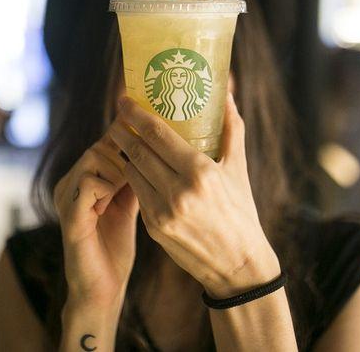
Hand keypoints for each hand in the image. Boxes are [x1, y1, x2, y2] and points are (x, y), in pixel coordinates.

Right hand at [53, 135, 139, 310]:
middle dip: (124, 158)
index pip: (101, 144)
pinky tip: (110, 206)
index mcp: (79, 180)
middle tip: (137, 179)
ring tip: (122, 195)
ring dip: (118, 172)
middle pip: (99, 146)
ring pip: (94, 157)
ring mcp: (66, 197)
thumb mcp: (126, 205)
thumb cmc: (114, 247)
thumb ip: (132, 179)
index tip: (148, 142)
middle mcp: (68, 184)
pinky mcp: (69, 214)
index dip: (124, 140)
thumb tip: (150, 152)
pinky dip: (108, 189)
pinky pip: (89, 183)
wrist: (103, 287)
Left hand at [109, 94, 280, 298]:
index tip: (125, 99)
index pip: (157, 135)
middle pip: (137, 150)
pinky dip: (133, 176)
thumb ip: (232, 129)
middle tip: (118, 115)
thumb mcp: (238, 168)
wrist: (238, 263)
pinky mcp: (154, 228)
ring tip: (124, 138)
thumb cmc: (241, 210)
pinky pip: (136, 192)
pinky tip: (134, 166)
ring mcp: (163, 212)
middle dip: (122, 130)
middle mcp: (179, 191)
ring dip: (125, 152)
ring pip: (132, 170)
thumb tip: (227, 95)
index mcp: (200, 172)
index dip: (136, 114)